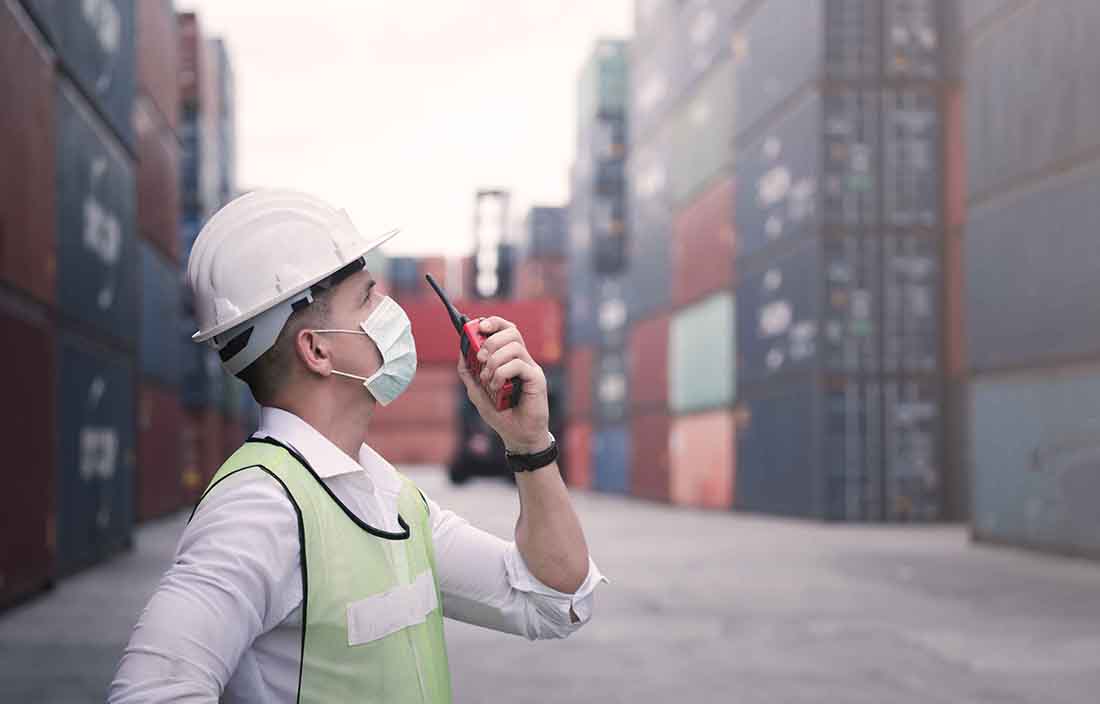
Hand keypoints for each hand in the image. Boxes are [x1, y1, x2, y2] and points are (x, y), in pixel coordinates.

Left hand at [456, 316, 550, 453]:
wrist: (518, 436)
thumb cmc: (501, 414)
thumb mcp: (477, 392)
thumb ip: (469, 373)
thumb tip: (461, 351)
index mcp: (510, 358)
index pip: (506, 329)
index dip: (493, 322)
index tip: (478, 326)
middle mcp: (522, 359)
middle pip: (512, 332)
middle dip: (491, 340)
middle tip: (480, 357)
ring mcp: (531, 368)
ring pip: (514, 346)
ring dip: (494, 361)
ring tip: (488, 379)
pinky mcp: (537, 379)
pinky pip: (518, 365)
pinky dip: (502, 374)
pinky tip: (497, 388)